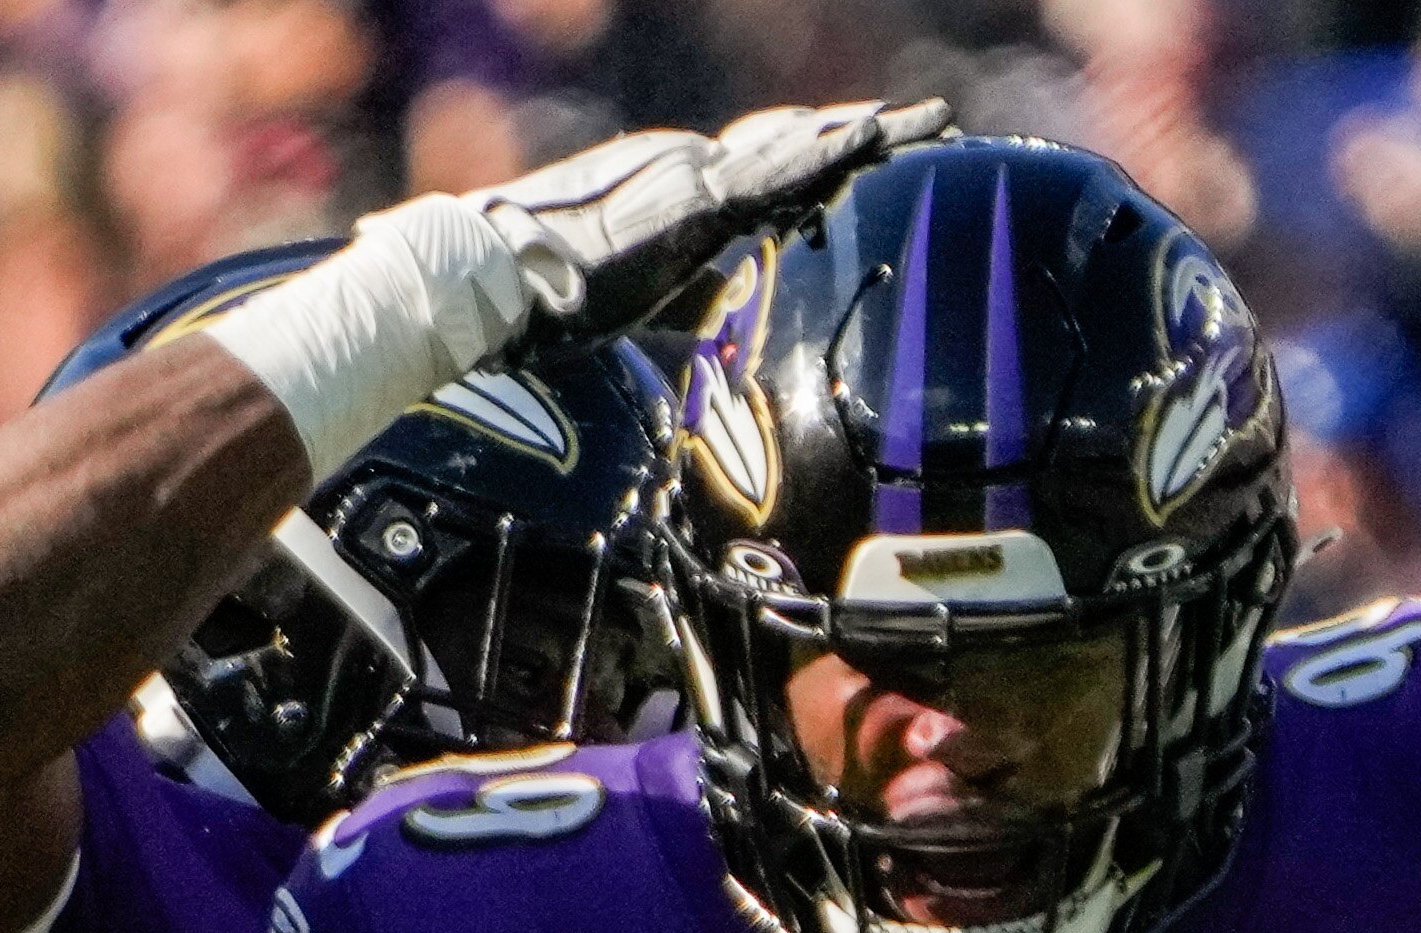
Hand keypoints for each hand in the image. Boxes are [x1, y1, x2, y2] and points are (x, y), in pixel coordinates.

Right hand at [471, 100, 950, 351]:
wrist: (491, 279)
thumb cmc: (545, 301)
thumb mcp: (638, 305)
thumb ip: (689, 305)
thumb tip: (723, 323)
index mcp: (677, 192)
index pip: (768, 170)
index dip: (826, 159)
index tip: (877, 150)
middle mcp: (688, 167)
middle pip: (795, 146)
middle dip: (862, 136)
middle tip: (929, 121)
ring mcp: (690, 175)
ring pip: (796, 148)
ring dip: (863, 136)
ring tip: (927, 122)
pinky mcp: (689, 199)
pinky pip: (773, 171)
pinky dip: (826, 154)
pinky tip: (870, 139)